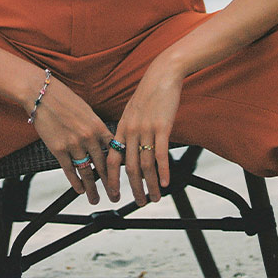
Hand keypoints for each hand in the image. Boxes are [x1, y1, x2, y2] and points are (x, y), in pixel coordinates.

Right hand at [30, 76, 118, 205]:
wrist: (42, 94)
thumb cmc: (65, 100)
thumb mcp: (87, 111)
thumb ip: (96, 128)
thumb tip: (103, 143)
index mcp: (98, 126)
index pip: (114, 150)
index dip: (120, 165)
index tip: (125, 177)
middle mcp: (88, 137)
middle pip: (103, 166)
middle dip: (110, 184)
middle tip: (115, 196)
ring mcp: (73, 144)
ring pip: (87, 172)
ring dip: (92, 189)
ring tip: (96, 199)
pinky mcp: (58, 150)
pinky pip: (70, 170)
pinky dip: (75, 183)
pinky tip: (80, 190)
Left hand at [106, 61, 183, 205]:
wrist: (162, 74)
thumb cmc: (149, 93)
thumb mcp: (132, 111)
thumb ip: (128, 130)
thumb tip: (128, 151)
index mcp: (121, 127)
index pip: (111, 159)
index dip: (111, 179)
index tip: (114, 194)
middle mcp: (131, 130)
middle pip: (129, 167)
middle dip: (134, 188)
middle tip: (139, 203)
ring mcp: (146, 128)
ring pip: (145, 164)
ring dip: (151, 185)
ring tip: (156, 197)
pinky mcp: (162, 126)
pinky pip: (161, 154)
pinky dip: (163, 171)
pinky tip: (167, 182)